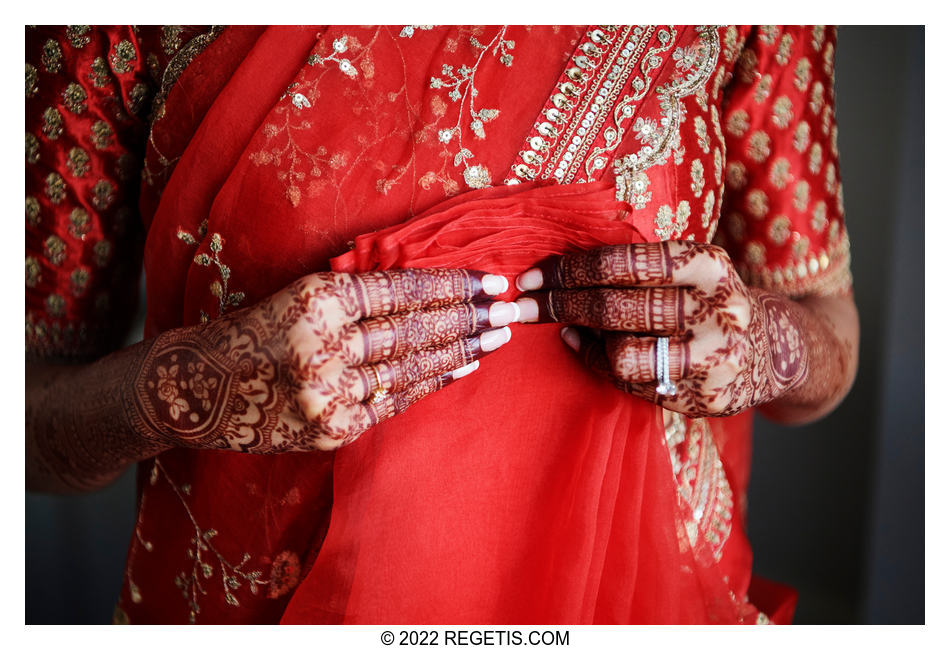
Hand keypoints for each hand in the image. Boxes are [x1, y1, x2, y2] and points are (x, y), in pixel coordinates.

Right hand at [130, 269, 515, 451]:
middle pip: (412, 329)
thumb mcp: (299, 294)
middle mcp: (321, 347)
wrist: (193, 390)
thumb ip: (357, 294)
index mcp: (314, 300)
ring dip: (460, 349)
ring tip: (497, 335)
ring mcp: (327, 394)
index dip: (450, 284)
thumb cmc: (252, 331)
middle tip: (511, 308)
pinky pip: (394, 402)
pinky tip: (463, 367)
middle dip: (468, 316)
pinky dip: (431, 383)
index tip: (490, 279)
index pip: (398, 290)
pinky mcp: (329, 431)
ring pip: (410, 367)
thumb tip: (431, 288)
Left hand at [513, 242, 809, 416]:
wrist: (773, 352)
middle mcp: (717, 309)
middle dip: (559, 305)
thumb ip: (636, 269)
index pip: (625, 263)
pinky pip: (634, 384)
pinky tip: (590, 350)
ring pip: (622, 353)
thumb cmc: (705, 302)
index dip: (571, 270)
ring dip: (582, 339)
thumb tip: (553, 273)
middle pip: (617, 308)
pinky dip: (602, 366)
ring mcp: (714, 357)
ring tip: (565, 328)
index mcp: (708, 265)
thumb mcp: (688, 271)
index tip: (532, 276)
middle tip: (522, 306)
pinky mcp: (707, 396)